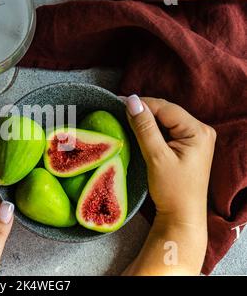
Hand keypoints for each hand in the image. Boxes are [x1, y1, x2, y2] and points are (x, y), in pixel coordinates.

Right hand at [125, 95, 215, 224]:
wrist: (181, 216)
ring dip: (145, 121)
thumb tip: (131, 101)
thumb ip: (144, 127)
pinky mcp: (186, 147)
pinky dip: (150, 131)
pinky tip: (136, 130)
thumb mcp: (156, 157)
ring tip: (123, 119)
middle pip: (165, 112)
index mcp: (198, 131)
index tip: (118, 102)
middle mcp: (200, 131)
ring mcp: (194, 139)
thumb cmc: (173, 190)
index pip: (165, 108)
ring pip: (164, 121)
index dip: (141, 104)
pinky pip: (165, 131)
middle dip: (143, 111)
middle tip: (118, 110)